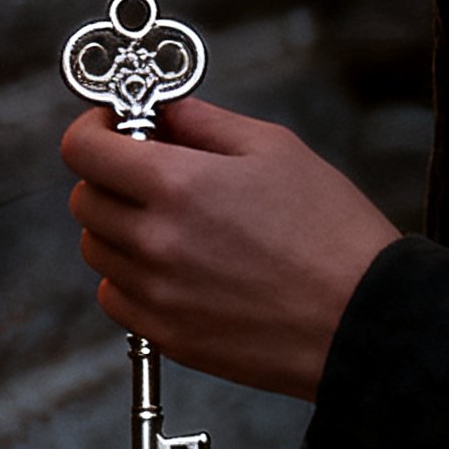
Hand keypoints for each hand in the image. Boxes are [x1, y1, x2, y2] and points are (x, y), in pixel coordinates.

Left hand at [61, 96, 399, 401]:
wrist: (365, 320)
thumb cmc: (330, 231)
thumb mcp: (273, 148)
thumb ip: (204, 122)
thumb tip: (161, 111)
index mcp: (176, 184)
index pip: (82, 150)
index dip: (92, 130)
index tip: (112, 128)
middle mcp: (155, 241)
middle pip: (84, 200)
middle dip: (108, 175)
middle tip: (148, 170)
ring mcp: (158, 296)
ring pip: (96, 250)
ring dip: (118, 226)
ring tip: (169, 220)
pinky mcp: (170, 338)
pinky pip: (116, 298)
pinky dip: (130, 277)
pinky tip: (173, 265)